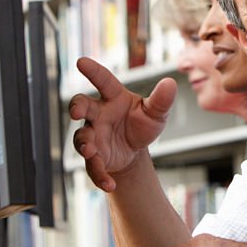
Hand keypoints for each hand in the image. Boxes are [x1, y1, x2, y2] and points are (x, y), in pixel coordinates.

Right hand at [68, 57, 176, 191]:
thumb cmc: (142, 123)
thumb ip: (162, 100)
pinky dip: (99, 176)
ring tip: (91, 152)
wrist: (136, 149)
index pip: (103, 81)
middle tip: (75, 112)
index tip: (81, 61)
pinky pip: (92, 166)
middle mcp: (98, 114)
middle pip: (81, 106)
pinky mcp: (95, 157)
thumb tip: (171, 83)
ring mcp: (94, 135)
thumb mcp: (156, 113)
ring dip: (85, 144)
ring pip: (82, 137)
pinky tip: (110, 184)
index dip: (93, 71)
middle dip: (76, 107)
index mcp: (114, 97)